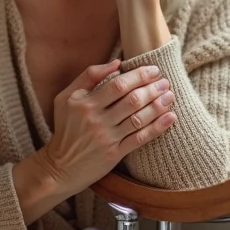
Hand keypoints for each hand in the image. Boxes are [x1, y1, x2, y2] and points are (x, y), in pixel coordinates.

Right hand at [37, 60, 175, 195]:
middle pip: (131, 100)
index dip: (139, 75)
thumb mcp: (66, 97)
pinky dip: (157, 128)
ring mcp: (106, 138)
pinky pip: (140, 138)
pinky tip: (170, 118)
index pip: (118, 85)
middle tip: (165, 82)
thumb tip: (116, 63)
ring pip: (138, 118)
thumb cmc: (65, 128)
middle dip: (152, 89)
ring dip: (158, 106)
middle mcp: (96, 120)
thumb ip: (89, 77)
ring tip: (170, 96)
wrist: (59, 167)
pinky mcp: (114, 154)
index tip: (154, 70)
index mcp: (84, 103)